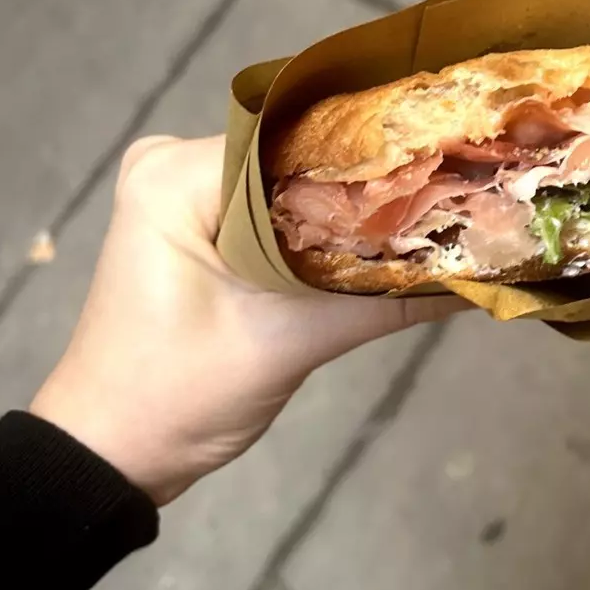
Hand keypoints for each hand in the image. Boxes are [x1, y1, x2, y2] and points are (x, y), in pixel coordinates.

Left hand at [31, 135, 463, 504]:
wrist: (110, 452)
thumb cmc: (174, 398)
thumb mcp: (284, 345)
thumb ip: (380, 301)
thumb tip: (479, 275)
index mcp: (175, 174)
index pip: (298, 137)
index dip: (376, 154)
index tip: (453, 165)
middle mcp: (172, 162)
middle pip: (297, 156)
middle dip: (373, 183)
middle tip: (463, 192)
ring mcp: (180, 192)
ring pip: (290, 184)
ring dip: (352, 209)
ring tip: (440, 214)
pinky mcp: (196, 226)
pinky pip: (272, 211)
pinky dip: (320, 231)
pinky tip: (385, 241)